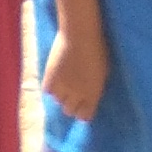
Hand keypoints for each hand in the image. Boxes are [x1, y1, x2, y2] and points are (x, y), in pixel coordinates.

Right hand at [42, 0, 109, 122]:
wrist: (79, 35)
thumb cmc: (97, 49)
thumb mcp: (103, 72)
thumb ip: (96, 87)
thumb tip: (91, 95)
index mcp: (93, 94)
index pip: (84, 116)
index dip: (84, 111)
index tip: (84, 106)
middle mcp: (77, 96)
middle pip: (69, 111)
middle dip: (72, 104)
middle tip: (73, 94)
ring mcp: (62, 88)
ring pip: (58, 101)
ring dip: (61, 94)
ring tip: (64, 83)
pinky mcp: (49, 79)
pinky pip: (48, 91)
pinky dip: (51, 87)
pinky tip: (56, 78)